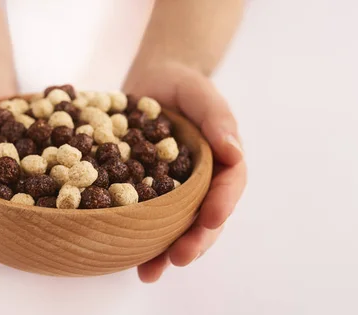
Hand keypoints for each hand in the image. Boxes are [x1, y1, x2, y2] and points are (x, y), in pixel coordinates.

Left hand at [123, 63, 246, 282]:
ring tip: (151, 272)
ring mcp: (173, 189)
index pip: (229, 186)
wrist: (152, 82)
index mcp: (222, 161)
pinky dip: (137, 237)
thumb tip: (234, 150)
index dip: (222, 205)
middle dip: (194, 241)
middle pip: (204, 218)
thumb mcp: (201, 93)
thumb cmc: (183, 85)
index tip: (210, 220)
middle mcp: (200, 182)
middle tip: (178, 258)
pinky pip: (145, 217)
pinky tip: (123, 256)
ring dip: (165, 251)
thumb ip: (217, 118)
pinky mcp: (146, 191)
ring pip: (175, 226)